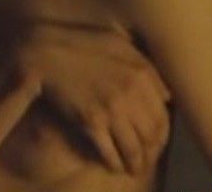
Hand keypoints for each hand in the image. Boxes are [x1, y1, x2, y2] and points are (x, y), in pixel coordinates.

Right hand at [18, 20, 171, 175]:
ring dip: (136, 163)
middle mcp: (130, 92)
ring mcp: (111, 109)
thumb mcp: (117, 44)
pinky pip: (110, 152)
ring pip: (134, 148)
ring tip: (134, 168)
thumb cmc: (80, 44)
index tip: (156, 141)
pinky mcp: (91, 122)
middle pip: (152, 134)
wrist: (45, 53)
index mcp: (139, 73)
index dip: (162, 133)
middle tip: (146, 158)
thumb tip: (166, 96)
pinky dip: (115, 164)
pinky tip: (115, 166)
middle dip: (152, 152)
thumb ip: (145, 67)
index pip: (163, 114)